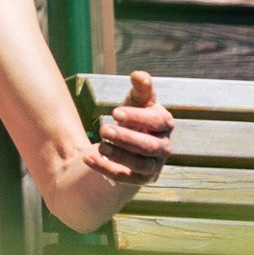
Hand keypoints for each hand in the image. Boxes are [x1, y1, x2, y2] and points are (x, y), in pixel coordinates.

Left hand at [80, 71, 172, 191]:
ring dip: (119, 155)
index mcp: (165, 124)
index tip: (114, 112)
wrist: (126, 143)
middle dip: (127, 138)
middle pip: (149, 146)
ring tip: (100, 145)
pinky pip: (125, 178)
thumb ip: (140, 89)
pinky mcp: (140, 179)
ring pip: (140, 165)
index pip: (157, 122)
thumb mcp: (136, 101)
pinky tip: (88, 158)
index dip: (138, 117)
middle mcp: (164, 147)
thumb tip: (138, 75)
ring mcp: (153, 165)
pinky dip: (105, 168)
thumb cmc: (133, 117)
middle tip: (104, 129)